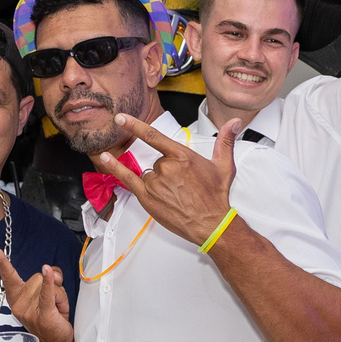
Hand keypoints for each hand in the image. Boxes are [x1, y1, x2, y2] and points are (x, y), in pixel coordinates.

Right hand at [0, 250, 74, 341]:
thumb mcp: (46, 295)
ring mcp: (30, 311)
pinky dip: (50, 281)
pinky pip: (47, 293)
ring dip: (58, 293)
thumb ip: (47, 279)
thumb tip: (50, 271)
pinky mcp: (43, 314)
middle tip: (53, 302)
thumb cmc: (52, 317)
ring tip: (57, 308)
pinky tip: (48, 271)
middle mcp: (19, 305)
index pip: (9, 278)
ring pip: (47, 284)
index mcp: (16, 299)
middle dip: (51, 285)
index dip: (2, 264)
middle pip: (37, 277)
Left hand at [95, 114, 240, 246]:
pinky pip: (128, 179)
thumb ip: (226, 141)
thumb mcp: (225, 166)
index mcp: (183, 157)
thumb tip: (234, 123)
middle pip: (157, 161)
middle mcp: (167, 168)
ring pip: (148, 173)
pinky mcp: (147, 197)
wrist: (212, 224)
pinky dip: (115, 168)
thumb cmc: (216, 197)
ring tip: (175, 194)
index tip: (121, 117)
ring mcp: (156, 183)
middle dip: (167, 171)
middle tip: (183, 186)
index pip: (154, 136)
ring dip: (157, 181)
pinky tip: (106, 158)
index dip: (135, 125)